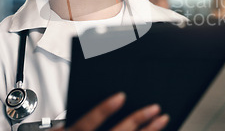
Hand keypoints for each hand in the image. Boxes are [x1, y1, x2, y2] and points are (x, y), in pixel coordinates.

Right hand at [52, 92, 168, 130]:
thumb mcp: (63, 128)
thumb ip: (75, 116)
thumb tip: (96, 96)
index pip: (86, 123)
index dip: (103, 110)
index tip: (120, 96)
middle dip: (137, 119)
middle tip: (154, 107)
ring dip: (149, 130)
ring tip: (162, 119)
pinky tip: (155, 130)